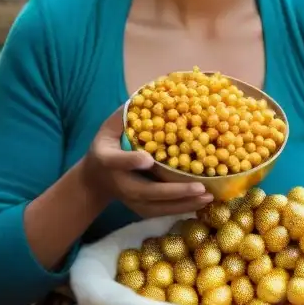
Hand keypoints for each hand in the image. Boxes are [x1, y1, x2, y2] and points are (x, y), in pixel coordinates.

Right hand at [83, 108, 212, 217]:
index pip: (118, 161)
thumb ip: (125, 114)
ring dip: (184, 203)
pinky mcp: (140, 210)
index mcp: (107, 160)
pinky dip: (182, 209)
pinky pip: (162, 212)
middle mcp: (120, 184)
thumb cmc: (107, 147)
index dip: (132, 161)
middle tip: (200, 187)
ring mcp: (130, 201)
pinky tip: (201, 203)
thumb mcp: (109, 127)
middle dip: (174, 191)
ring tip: (208, 197)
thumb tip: (150, 92)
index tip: (148, 158)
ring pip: (158, 207)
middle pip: (146, 191)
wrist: (95, 180)